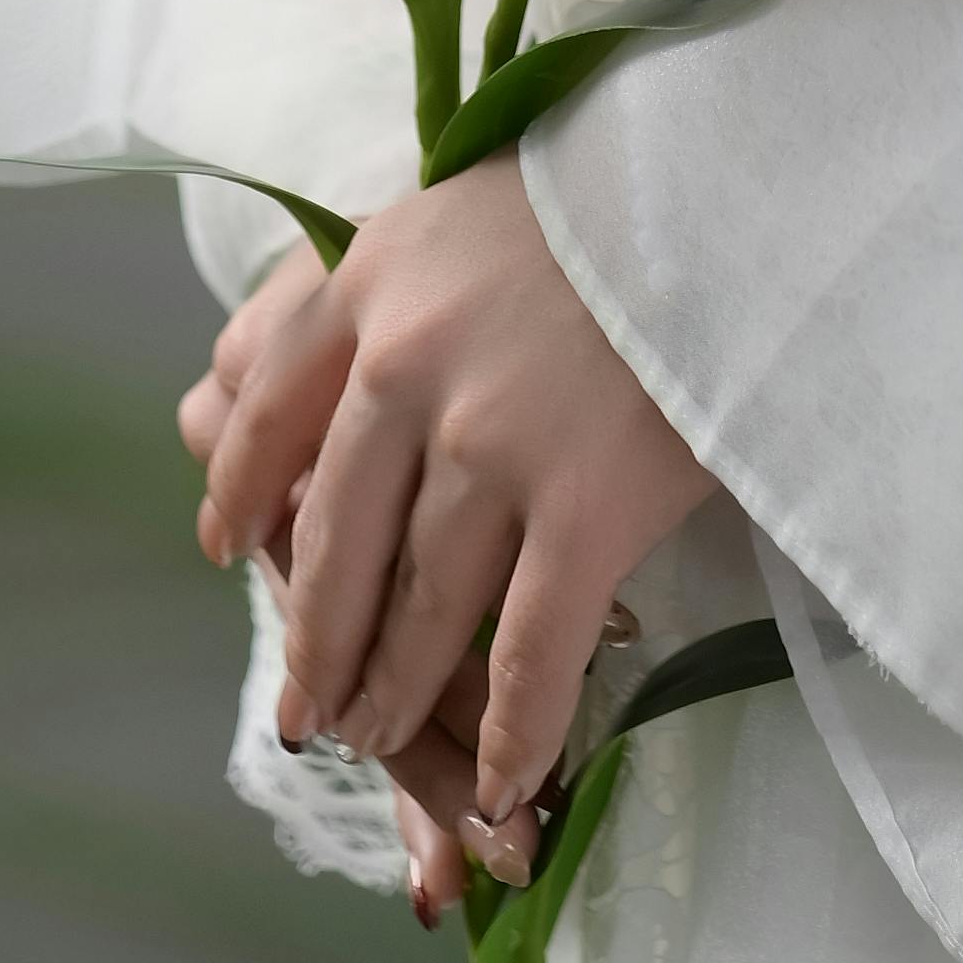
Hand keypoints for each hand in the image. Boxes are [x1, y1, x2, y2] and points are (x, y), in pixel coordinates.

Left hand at [195, 151, 713, 842]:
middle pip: (337, 542)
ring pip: (422, 610)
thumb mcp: (457, 203)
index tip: (227, 548)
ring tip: (383, 737)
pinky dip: (515, 732)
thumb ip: (374, 286)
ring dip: (396, 694)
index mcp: (369, 281)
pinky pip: (531, 654)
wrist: (735, 179)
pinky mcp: (587, 505)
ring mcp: (492, 444)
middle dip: (319, 642)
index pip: (268, 415)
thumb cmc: (608, 184)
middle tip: (312, 706)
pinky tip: (506, 783)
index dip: (242, 498)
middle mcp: (406, 368)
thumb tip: (255, 371)